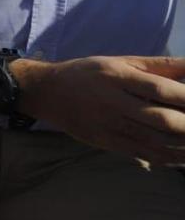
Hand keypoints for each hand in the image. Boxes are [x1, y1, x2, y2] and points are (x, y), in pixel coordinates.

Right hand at [24, 56, 184, 164]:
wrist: (48, 92)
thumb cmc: (89, 73)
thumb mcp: (120, 61)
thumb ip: (159, 65)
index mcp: (117, 76)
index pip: (159, 88)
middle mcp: (113, 102)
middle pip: (160, 119)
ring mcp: (110, 125)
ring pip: (155, 140)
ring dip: (183, 145)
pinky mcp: (107, 143)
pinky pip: (144, 154)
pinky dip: (169, 157)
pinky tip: (183, 156)